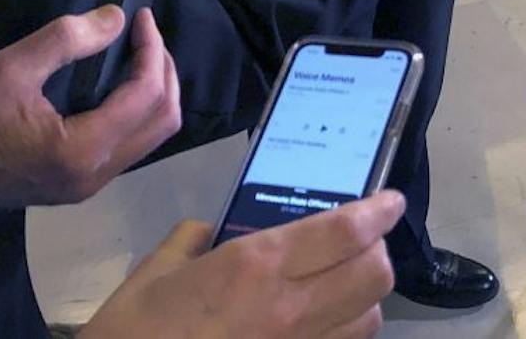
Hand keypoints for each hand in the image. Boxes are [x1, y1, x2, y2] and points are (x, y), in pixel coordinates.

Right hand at [0, 6, 179, 217]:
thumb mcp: (13, 67)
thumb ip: (70, 39)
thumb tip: (118, 18)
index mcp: (83, 150)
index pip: (147, 94)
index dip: (152, 48)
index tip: (140, 16)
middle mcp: (94, 175)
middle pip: (162, 121)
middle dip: (163, 71)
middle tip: (145, 34)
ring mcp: (86, 186)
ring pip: (149, 137)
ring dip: (153, 92)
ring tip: (136, 52)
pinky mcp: (74, 185)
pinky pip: (127, 147)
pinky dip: (135, 112)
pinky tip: (117, 83)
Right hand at [83, 192, 403, 337]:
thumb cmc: (133, 332)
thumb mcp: (155, 272)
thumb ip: (191, 240)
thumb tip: (210, 231)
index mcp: (256, 266)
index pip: (345, 231)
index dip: (379, 211)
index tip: (391, 200)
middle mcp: (289, 309)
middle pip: (373, 275)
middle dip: (379, 250)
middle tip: (364, 238)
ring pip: (367, 320)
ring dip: (365, 296)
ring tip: (345, 282)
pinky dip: (342, 334)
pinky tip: (322, 324)